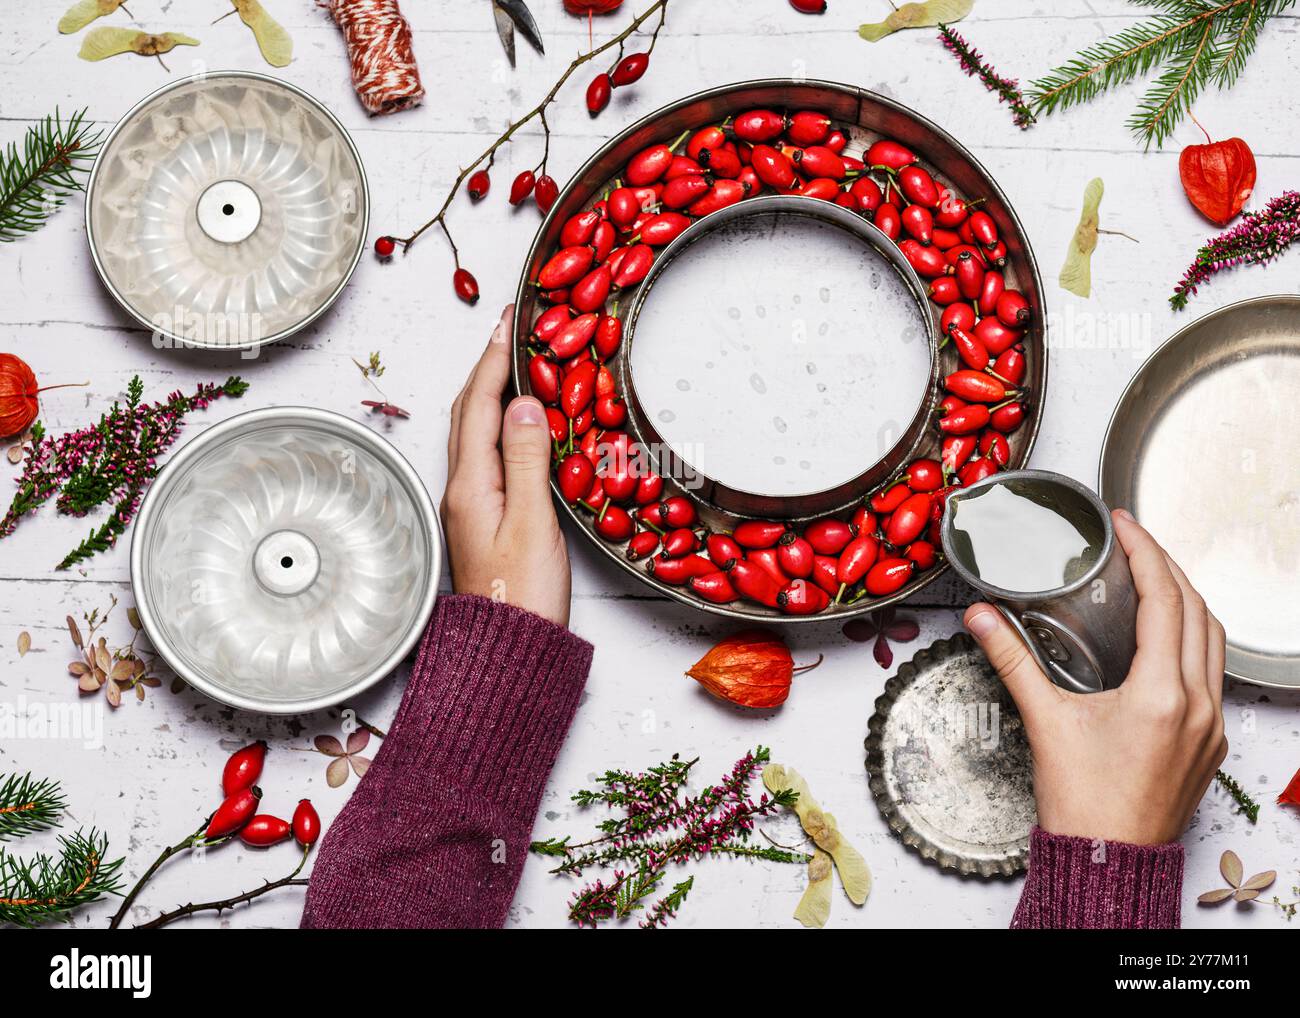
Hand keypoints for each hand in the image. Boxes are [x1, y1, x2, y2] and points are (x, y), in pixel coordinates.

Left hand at [441, 305, 571, 627]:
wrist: (510, 649)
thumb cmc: (524, 595)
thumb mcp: (533, 522)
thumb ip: (527, 460)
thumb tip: (524, 404)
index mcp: (471, 484)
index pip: (479, 404)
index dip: (494, 358)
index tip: (510, 320)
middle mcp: (463, 488)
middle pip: (468, 411)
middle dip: (488, 365)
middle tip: (513, 331)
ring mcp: (471, 503)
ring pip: (476, 431)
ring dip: (492, 391)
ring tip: (517, 363)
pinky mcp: (486, 516)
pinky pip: (489, 452)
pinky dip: (502, 423)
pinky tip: (522, 422)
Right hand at [964, 509, 1226, 845]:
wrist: (1110, 860)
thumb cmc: (1083, 804)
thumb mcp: (1044, 722)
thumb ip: (1013, 661)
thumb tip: (982, 617)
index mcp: (1160, 696)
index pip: (1166, 602)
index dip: (1146, 554)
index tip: (1125, 526)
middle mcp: (1197, 707)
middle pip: (1199, 612)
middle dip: (1169, 568)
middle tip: (1135, 542)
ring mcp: (1210, 726)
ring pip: (1214, 643)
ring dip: (1187, 602)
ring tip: (1152, 579)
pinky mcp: (1210, 743)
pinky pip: (1213, 674)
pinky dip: (1193, 640)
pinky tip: (1164, 638)